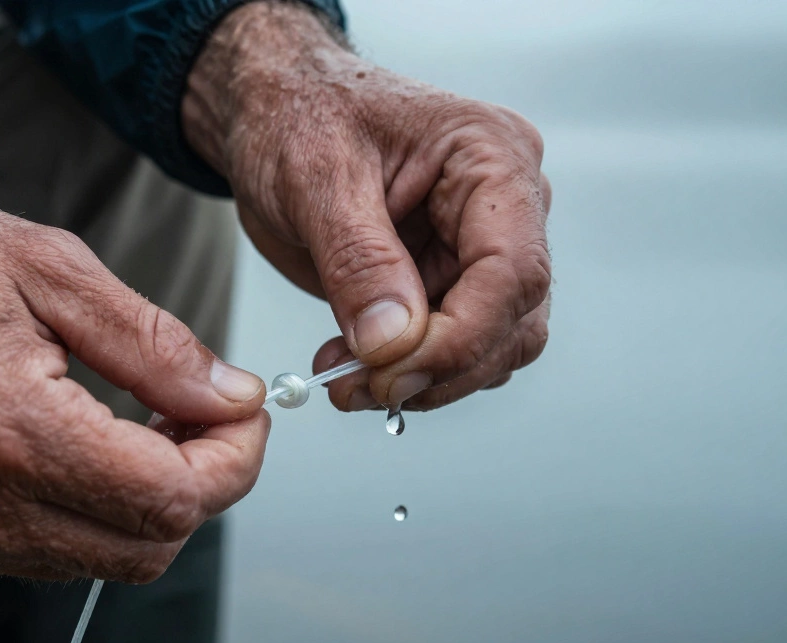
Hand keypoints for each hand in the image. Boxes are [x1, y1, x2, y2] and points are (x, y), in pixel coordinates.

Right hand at [0, 145, 269, 581]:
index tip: (240, 414)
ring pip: (97, 561)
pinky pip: (39, 554)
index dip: (232, 461)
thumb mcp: (46, 266)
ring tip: (130, 422)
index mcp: (8, 431)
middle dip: (197, 486)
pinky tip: (69, 445)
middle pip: (146, 549)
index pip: (171, 499)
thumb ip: (153, 346)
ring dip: (140, 502)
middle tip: (195, 415)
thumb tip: (232, 399)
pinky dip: (79, 511)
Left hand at [185, 2, 551, 410]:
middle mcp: (502, 204)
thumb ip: (358, 262)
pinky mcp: (445, 279)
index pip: (512, 270)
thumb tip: (393, 342)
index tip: (395, 374)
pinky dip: (405, 370)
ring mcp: (477, 246)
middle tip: (360, 387)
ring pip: (489, 345)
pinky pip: (449, 346)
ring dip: (422, 378)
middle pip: (512, 319)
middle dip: (439, 368)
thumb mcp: (316, 178)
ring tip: (345, 376)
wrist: (273, 111)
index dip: (462, 338)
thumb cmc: (299, 115)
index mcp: (491, 156)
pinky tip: (351, 361)